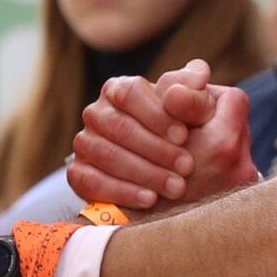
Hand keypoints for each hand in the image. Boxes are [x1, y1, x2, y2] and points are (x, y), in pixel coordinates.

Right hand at [69, 59, 256, 210]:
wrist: (163, 174)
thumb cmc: (181, 135)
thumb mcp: (194, 113)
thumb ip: (197, 96)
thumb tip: (198, 77)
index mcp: (120, 89)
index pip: (130, 94)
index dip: (157, 115)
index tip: (184, 136)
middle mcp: (97, 113)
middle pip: (119, 126)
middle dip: (156, 149)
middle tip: (187, 167)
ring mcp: (84, 143)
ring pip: (106, 155)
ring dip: (144, 173)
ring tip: (175, 188)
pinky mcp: (78, 173)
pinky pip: (91, 182)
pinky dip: (121, 191)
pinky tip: (149, 199)